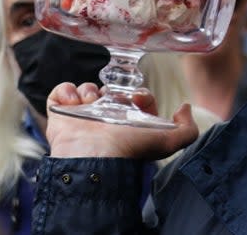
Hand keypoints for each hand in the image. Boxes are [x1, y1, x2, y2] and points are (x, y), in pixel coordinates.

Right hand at [46, 82, 198, 159]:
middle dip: (113, 89)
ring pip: (86, 90)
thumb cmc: (130, 149)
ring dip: (88, 89)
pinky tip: (74, 103)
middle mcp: (105, 119)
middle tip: (111, 99)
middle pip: (110, 92)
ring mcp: (82, 117)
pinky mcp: (61, 115)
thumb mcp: (168, 140)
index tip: (138, 99)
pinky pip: (60, 94)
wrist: (94, 158)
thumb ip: (186, 128)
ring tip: (89, 102)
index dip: (141, 94)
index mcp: (128, 123)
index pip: (136, 99)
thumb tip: (185, 107)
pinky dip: (65, 92)